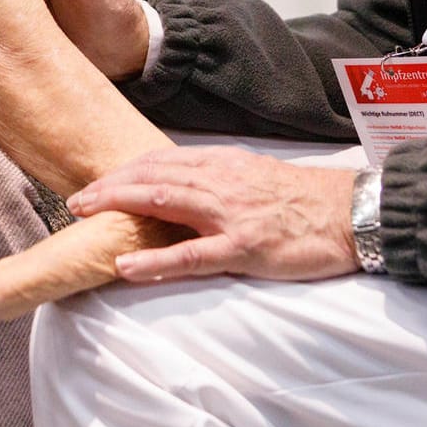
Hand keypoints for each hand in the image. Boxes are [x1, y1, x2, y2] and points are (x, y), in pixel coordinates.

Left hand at [66, 147, 360, 282]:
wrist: (350, 212)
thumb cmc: (305, 200)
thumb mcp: (256, 176)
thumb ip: (220, 179)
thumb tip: (184, 185)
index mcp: (223, 165)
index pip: (162, 162)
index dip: (125, 171)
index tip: (98, 181)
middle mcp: (220, 183)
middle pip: (152, 178)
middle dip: (110, 187)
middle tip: (75, 199)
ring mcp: (230, 215)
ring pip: (163, 204)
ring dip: (119, 207)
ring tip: (85, 216)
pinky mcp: (244, 248)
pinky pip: (191, 256)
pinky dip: (154, 260)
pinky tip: (126, 264)